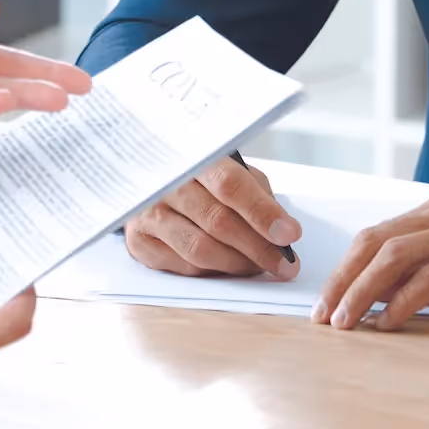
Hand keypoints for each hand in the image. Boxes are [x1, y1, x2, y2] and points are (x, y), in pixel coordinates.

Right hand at [122, 156, 301, 279]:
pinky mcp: (138, 241)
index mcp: (193, 156)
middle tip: (284, 265)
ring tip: (259, 267)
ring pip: (200, 249)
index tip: (290, 234)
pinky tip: (228, 268)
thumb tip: (283, 229)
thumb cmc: (199, 177)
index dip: (262, 212)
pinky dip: (212, 272)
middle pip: (218, 222)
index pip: (231, 185)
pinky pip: (183, 266)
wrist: (146, 179)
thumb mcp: (229, 170)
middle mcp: (165, 183)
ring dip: (237, 264)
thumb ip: (255, 194)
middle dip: (258, 247)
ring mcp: (146, 213)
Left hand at [316, 192, 428, 330]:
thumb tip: (396, 297)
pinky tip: (387, 322)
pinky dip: (402, 301)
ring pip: (394, 258)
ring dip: (362, 292)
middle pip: (375, 242)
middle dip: (342, 280)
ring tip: (345, 322)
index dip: (347, 267)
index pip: (377, 234)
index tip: (329, 297)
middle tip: (324, 314)